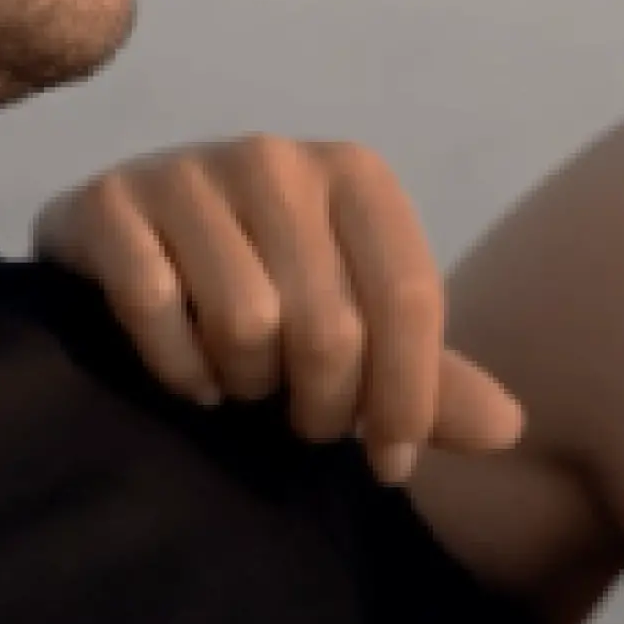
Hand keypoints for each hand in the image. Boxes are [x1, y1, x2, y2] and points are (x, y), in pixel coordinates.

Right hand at [35, 138, 521, 483]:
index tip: (390, 465)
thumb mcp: (356, 326)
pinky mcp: (111, 200)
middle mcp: (277, 158)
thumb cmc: (263, 288)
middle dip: (321, 405)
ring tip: (241, 378)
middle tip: (300, 417)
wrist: (125, 245)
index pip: (411, 300)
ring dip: (246, 382)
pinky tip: (185, 371)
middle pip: (331, 327)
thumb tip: (511, 428)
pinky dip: (176, 365)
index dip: (409, 400)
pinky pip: (156, 308)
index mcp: (356, 175)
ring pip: (246, 323)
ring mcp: (189, 170)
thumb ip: (430, 377)